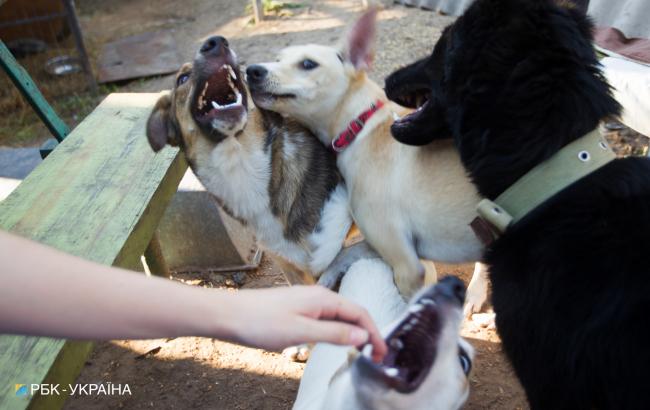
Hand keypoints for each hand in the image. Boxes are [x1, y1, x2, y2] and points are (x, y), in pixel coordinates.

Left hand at [219, 286, 386, 361]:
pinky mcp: (298, 310)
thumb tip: (362, 335)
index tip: (383, 353)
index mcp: (323, 298)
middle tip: (377, 356)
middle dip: (367, 333)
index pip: (360, 313)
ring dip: (353, 333)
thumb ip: (334, 333)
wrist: (229, 315)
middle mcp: (318, 296)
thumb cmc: (261, 322)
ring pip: (339, 317)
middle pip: (352, 313)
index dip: (375, 333)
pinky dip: (337, 331)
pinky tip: (336, 343)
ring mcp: (308, 302)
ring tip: (362, 352)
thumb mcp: (301, 332)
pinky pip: (325, 319)